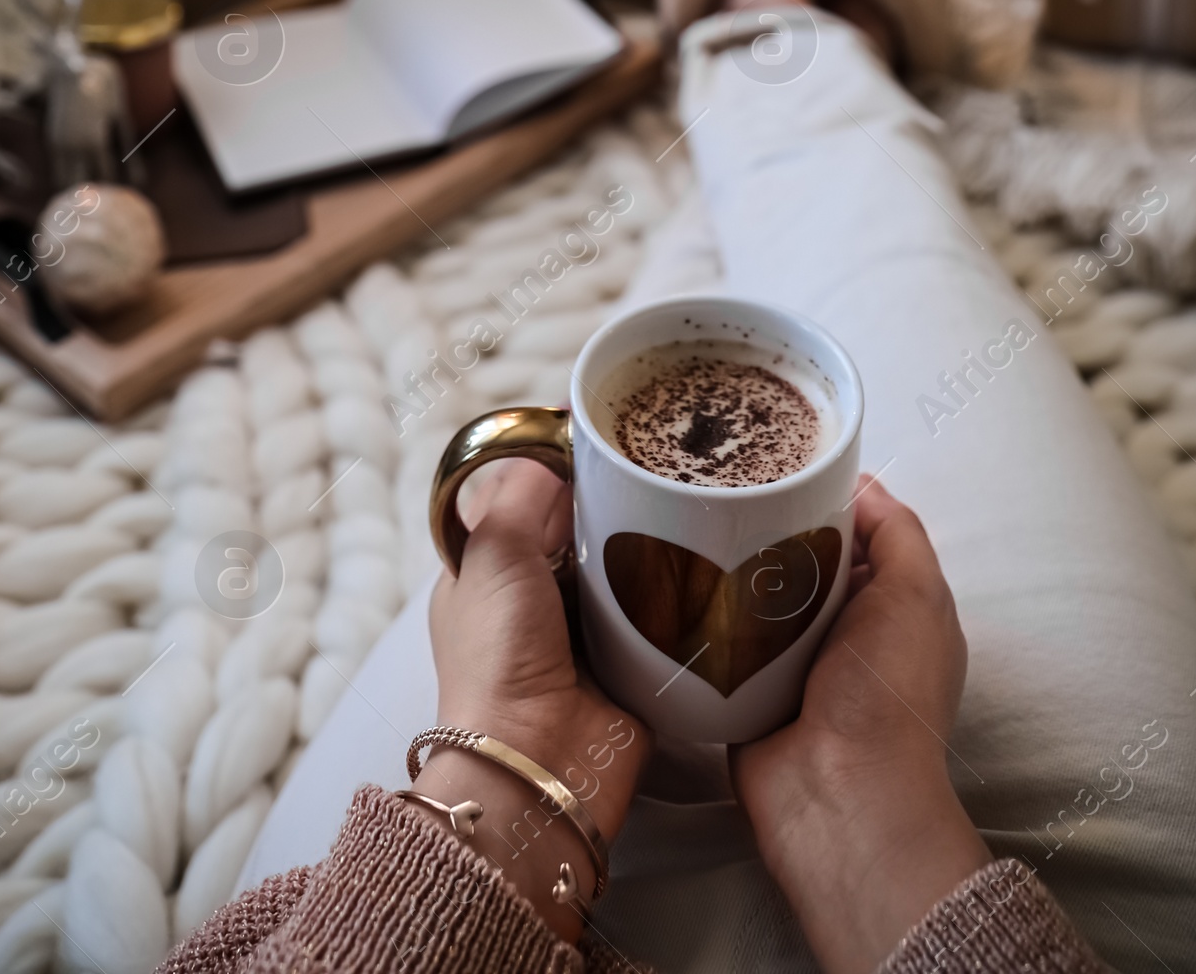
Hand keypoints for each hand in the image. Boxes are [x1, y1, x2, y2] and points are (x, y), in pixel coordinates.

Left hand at [427, 459, 649, 940]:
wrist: (542, 764)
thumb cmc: (499, 660)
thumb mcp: (494, 554)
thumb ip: (520, 493)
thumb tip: (553, 448)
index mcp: (488, 571)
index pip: (524, 498)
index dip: (557, 465)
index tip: (603, 431)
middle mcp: (536, 599)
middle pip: (580, 527)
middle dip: (613, 499)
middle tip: (661, 457)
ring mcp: (585, 633)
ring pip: (624, 563)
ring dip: (650, 540)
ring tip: (691, 494)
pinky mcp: (632, 662)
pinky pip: (661, 610)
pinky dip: (678, 588)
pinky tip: (706, 551)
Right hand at [731, 480, 989, 973]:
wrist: (837, 797)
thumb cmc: (887, 692)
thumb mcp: (918, 596)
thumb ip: (898, 533)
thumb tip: (858, 483)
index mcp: (890, 606)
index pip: (856, 531)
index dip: (823, 494)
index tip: (778, 458)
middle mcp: (841, 630)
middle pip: (799, 556)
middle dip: (769, 524)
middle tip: (719, 483)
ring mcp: (789, 661)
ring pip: (755, 592)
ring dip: (729, 567)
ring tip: (683, 517)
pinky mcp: (741, 686)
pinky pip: (718, 636)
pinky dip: (701, 613)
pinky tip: (669, 573)